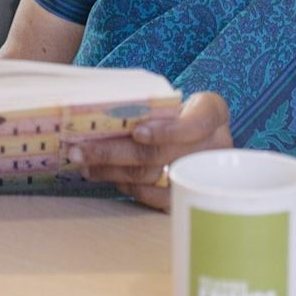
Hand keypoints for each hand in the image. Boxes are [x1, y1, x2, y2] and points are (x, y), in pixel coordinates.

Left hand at [69, 91, 232, 210]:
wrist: (198, 131)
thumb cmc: (177, 108)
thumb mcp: (172, 98)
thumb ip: (148, 103)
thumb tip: (97, 111)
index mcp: (212, 111)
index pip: (196, 122)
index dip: (166, 131)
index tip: (136, 132)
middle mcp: (216, 144)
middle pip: (161, 153)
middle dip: (114, 152)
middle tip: (79, 151)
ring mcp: (205, 172)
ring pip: (153, 175)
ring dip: (112, 171)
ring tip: (85, 164)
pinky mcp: (191, 193)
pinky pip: (157, 197)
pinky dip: (130, 187)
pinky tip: (109, 177)